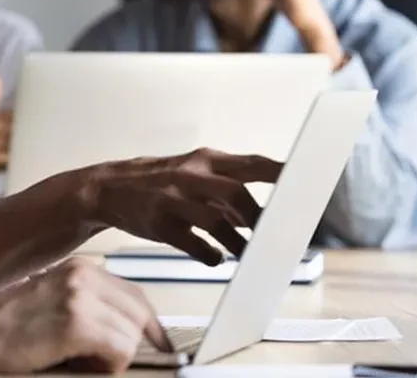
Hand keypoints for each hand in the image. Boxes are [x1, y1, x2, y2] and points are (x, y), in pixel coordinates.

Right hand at [0, 256, 171, 373]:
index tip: (158, 343)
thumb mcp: (54, 297)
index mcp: (80, 268)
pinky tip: (78, 366)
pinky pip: (119, 351)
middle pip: (140, 314)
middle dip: (133, 343)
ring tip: (82, 362)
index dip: (150, 324)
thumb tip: (125, 326)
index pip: (135, 294)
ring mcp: (81, 298)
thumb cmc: (7, 322)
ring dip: (114, 357)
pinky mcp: (77, 324)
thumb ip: (88, 302)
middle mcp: (84, 276)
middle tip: (106, 361)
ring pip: (131, 335)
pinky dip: (106, 367)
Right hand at [74, 147, 281, 264]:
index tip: (308, 181)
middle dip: (259, 218)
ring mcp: (173, 200)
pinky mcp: (159, 224)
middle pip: (236, 193)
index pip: (251, 163)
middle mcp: (189, 175)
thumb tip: (268, 209)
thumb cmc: (160, 182)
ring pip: (217, 223)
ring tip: (244, 253)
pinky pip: (194, 245)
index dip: (281, 173)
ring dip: (238, 243)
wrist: (108, 187)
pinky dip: (210, 256)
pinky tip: (213, 257)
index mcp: (204, 159)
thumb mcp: (192, 172)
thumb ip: (227, 187)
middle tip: (274, 235)